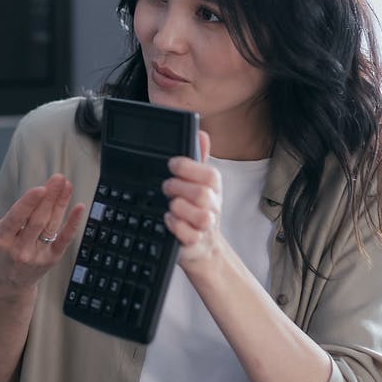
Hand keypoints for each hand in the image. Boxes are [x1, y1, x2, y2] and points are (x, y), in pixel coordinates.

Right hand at [0, 174, 85, 299]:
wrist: (5, 284)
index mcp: (0, 239)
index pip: (16, 220)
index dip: (28, 204)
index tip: (40, 188)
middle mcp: (19, 249)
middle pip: (37, 220)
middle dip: (49, 198)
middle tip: (58, 178)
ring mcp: (36, 255)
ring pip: (50, 226)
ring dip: (60, 204)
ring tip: (66, 184)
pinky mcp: (51, 259)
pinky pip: (64, 240)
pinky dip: (72, 224)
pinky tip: (79, 207)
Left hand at [161, 131, 231, 272]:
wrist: (202, 247)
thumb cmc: (197, 211)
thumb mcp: (199, 184)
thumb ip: (198, 160)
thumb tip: (202, 134)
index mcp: (214, 189)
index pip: (210, 174)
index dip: (188, 167)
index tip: (172, 165)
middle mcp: (213, 206)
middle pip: (203, 194)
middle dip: (179, 187)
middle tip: (167, 188)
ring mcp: (205, 226)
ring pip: (200, 215)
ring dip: (179, 207)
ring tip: (170, 206)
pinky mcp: (195, 243)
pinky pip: (188, 234)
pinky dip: (175, 225)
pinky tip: (169, 220)